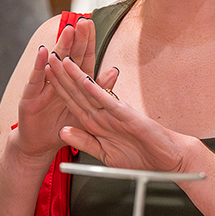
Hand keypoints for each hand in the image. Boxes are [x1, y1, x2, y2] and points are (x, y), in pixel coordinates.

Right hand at [9, 18, 117, 157]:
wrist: (41, 145)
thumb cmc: (63, 124)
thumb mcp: (86, 109)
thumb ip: (99, 90)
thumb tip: (115, 70)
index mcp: (72, 82)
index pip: (82, 58)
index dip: (86, 42)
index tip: (91, 24)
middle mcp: (57, 79)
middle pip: (69, 56)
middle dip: (76, 39)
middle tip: (83, 22)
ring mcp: (43, 86)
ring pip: (53, 64)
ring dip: (61, 47)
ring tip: (68, 32)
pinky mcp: (30, 97)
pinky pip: (36, 80)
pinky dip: (39, 66)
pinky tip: (44, 52)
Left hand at [43, 51, 193, 172]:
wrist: (169, 160)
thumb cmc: (142, 157)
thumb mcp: (105, 154)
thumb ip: (84, 142)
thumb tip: (62, 131)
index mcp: (98, 122)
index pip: (73, 101)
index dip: (58, 88)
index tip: (45, 74)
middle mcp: (104, 114)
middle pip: (78, 92)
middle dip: (62, 75)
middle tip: (49, 55)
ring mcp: (116, 113)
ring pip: (91, 92)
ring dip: (75, 76)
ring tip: (62, 59)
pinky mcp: (128, 117)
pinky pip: (109, 103)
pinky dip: (97, 92)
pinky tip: (86, 80)